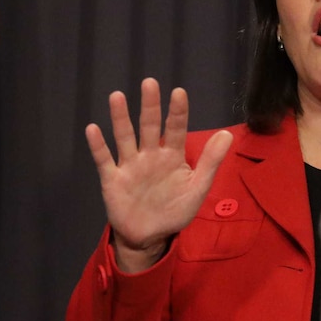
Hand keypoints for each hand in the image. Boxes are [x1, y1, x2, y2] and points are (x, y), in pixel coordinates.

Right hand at [85, 78, 232, 272]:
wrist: (149, 238)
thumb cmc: (175, 210)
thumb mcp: (197, 188)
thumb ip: (211, 162)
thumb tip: (227, 134)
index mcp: (172, 156)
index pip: (176, 129)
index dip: (178, 112)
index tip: (179, 92)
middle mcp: (150, 155)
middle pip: (150, 126)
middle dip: (150, 106)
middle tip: (149, 83)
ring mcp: (130, 165)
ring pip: (125, 137)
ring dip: (121, 118)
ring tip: (117, 96)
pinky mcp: (112, 179)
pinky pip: (104, 160)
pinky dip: (98, 145)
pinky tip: (93, 129)